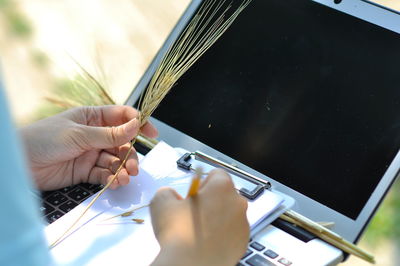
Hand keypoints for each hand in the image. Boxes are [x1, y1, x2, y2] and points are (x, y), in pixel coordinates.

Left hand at [19, 105, 157, 190]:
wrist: (20, 163)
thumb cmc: (43, 139)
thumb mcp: (79, 134)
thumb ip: (109, 134)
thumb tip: (135, 125)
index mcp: (92, 118)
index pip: (121, 117)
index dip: (138, 123)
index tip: (151, 133)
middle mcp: (94, 135)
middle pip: (122, 143)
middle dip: (130, 154)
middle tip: (134, 165)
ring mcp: (90, 153)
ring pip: (115, 160)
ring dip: (123, 168)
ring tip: (126, 177)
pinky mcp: (85, 171)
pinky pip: (104, 174)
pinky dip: (112, 178)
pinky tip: (116, 182)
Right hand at [150, 169, 248, 265]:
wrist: (190, 265)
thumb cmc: (179, 234)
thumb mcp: (161, 202)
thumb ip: (168, 191)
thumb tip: (171, 195)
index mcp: (222, 187)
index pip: (216, 174)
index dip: (201, 183)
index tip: (192, 196)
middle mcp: (237, 202)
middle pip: (224, 194)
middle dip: (210, 201)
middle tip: (192, 214)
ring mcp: (243, 223)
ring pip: (229, 213)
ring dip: (217, 218)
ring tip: (198, 231)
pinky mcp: (243, 242)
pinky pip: (232, 232)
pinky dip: (222, 234)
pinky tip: (206, 242)